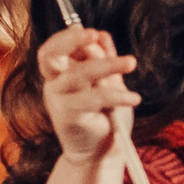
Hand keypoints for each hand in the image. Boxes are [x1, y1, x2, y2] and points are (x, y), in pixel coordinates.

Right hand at [39, 26, 140, 162]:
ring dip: (107, 64)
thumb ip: (103, 60)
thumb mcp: (108, 83)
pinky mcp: (67, 116)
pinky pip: (92, 98)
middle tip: (94, 34)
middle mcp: (53, 84)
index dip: (68, 37)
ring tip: (131, 62)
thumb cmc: (103, 116)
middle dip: (70, 40)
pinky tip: (133, 98)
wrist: (101, 152)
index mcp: (60, 73)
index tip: (93, 32)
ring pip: (78, 73)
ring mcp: (57, 100)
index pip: (53, 48)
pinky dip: (116, 95)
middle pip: (49, 55)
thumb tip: (103, 36)